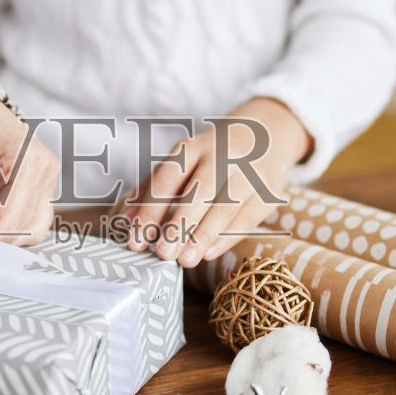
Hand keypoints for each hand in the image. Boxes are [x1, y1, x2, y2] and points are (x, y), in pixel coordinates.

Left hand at [123, 98, 311, 267]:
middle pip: (200, 190)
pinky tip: (209, 253)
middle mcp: (221, 155)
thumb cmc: (210, 158)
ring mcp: (248, 171)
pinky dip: (227, 237)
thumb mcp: (180, 163)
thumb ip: (152, 191)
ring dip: (203, 236)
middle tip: (163, 253)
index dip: (150, 210)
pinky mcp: (268, 189)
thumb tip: (127, 223)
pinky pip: (248, 216)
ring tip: (185, 260)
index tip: (136, 240)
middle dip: (180, 224)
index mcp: (191, 148)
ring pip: (226, 205)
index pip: (167, 178)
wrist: (263, 135)